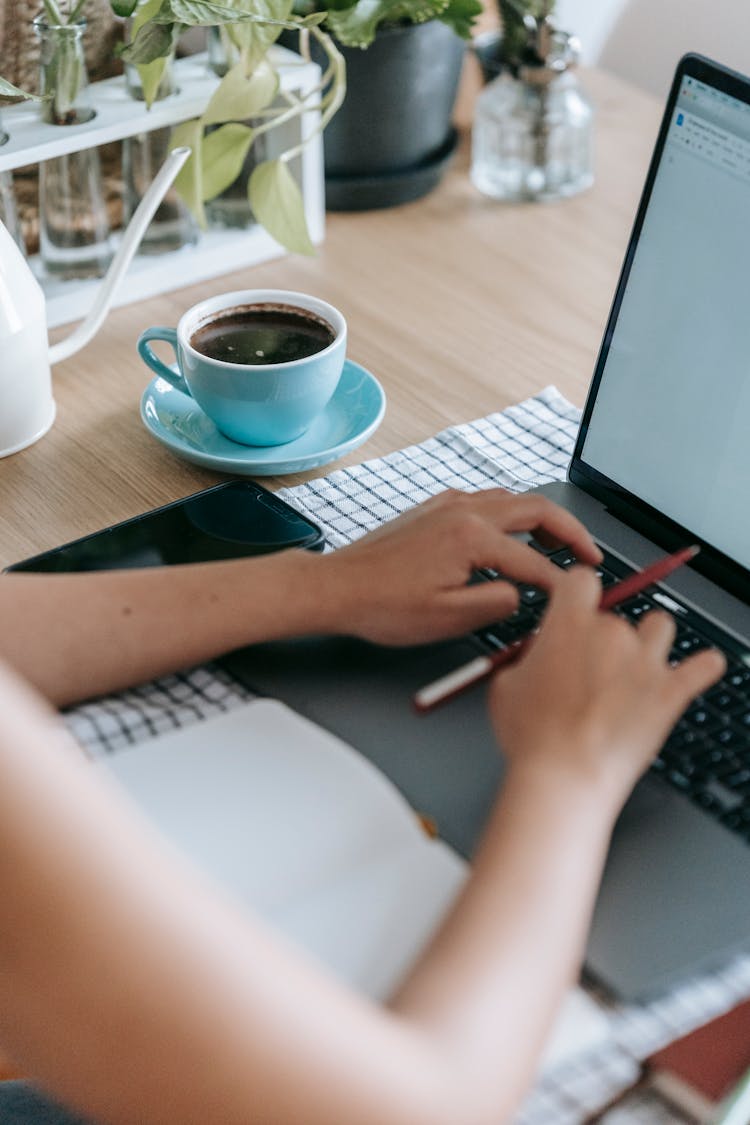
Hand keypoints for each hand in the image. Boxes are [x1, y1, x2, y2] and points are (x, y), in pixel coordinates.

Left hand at [320, 488, 601, 645]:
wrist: (336, 587)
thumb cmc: (382, 605)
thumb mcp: (447, 618)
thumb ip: (496, 604)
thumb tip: (521, 593)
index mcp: (471, 538)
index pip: (534, 562)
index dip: (562, 585)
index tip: (577, 601)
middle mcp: (463, 511)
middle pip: (536, 509)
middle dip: (570, 532)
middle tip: (590, 556)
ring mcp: (447, 505)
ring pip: (512, 501)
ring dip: (542, 520)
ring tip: (559, 547)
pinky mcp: (433, 509)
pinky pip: (486, 501)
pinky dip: (511, 516)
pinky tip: (511, 537)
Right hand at [489, 566, 726, 808]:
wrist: (564, 776)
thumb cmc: (531, 735)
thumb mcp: (505, 684)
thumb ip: (525, 658)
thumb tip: (537, 655)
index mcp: (569, 623)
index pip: (582, 580)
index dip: (576, 594)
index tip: (572, 609)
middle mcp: (612, 633)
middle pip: (616, 615)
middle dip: (601, 638)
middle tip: (586, 671)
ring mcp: (646, 662)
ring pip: (660, 626)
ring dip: (649, 640)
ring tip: (636, 664)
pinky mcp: (671, 693)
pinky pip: (704, 666)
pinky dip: (702, 666)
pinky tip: (698, 668)